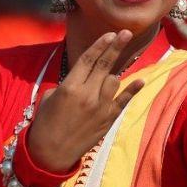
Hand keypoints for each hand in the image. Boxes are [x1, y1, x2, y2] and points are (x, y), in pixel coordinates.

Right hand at [26, 31, 144, 173]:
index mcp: (70, 87)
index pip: (88, 60)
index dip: (100, 45)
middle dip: (116, 47)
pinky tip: (141, 80)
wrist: (50, 154)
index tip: (110, 33)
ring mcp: (100, 108)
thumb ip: (70, 83)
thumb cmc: (45, 122)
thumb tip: (85, 76)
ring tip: (116, 63)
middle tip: (126, 32)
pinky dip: (132, 90)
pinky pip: (123, 101)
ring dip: (114, 71)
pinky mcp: (108, 120)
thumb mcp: (51, 97)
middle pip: (105, 65)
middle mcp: (88, 95)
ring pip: (114, 81)